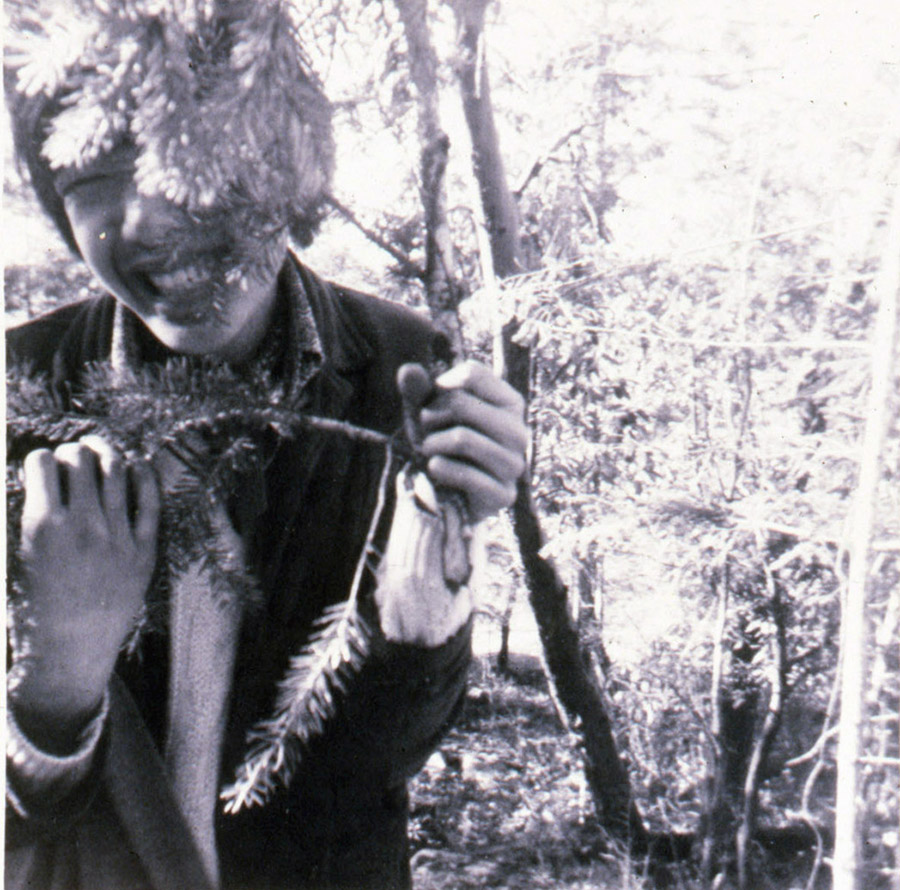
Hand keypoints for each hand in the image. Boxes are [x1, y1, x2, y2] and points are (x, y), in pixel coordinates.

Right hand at [11, 436, 158, 747]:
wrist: (72, 650)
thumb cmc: (35, 606)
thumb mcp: (16, 557)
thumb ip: (29, 516)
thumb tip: (40, 479)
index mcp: (42, 527)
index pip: (42, 463)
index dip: (40, 458)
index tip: (43, 465)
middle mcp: (83, 526)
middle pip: (81, 460)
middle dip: (72, 452)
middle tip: (72, 457)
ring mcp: (118, 537)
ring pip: (116, 471)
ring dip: (106, 454)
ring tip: (100, 452)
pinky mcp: (145, 550)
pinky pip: (150, 501)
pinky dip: (144, 476)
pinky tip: (137, 466)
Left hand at [397, 361, 527, 521]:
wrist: (449, 495)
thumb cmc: (442, 443)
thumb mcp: (428, 412)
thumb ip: (418, 390)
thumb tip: (408, 370)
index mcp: (510, 403)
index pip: (471, 373)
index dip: (441, 385)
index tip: (433, 401)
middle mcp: (519, 431)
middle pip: (461, 404)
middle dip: (431, 417)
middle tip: (426, 431)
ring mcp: (514, 464)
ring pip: (461, 438)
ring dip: (432, 444)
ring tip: (429, 450)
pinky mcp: (504, 495)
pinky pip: (466, 475)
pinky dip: (440, 469)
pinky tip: (435, 468)